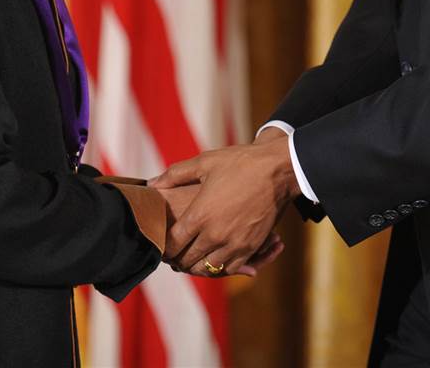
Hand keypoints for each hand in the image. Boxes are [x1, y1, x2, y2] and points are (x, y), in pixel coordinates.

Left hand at [149, 138, 299, 276]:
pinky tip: (215, 259)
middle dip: (177, 260)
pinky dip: (220, 267)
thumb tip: (151, 184)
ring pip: (208, 268)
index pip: (173, 244)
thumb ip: (174, 174)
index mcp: (200, 215)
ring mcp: (235, 243)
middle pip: (188, 260)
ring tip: (192, 260)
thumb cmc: (239, 163)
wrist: (278, 169)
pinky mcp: (252, 246)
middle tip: (172, 257)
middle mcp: (215, 234)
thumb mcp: (204, 162)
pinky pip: (231, 268)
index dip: (163, 248)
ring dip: (197, 266)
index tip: (161, 246)